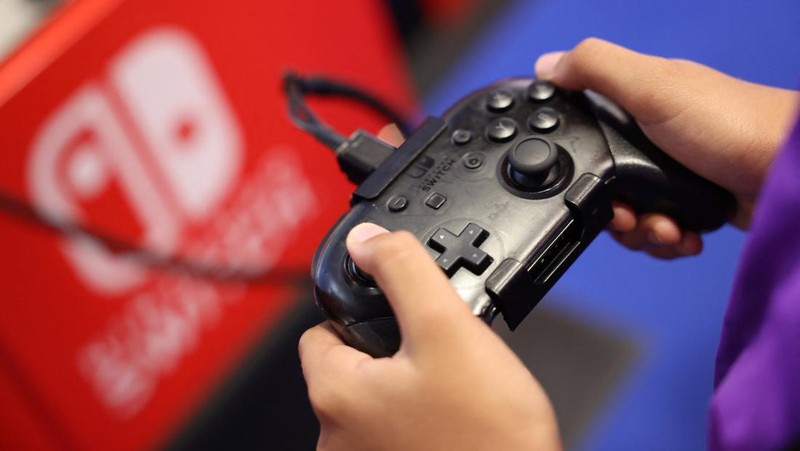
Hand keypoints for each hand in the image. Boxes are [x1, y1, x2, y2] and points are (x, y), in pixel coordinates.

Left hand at [299, 223, 561, 450]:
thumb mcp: (448, 328)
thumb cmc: (488, 438)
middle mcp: (336, 437)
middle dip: (396, 350)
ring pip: (381, 399)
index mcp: (334, 394)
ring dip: (412, 386)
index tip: (401, 314)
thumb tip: (366, 239)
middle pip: (354, 364)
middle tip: (442, 354)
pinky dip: (424, 419)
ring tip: (457, 391)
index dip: (365, 309)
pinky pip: (400, 431)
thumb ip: (403, 271)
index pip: (322, 328)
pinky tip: (459, 420)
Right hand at [535, 38, 798, 257]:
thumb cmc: (733, 124)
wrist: (787, 175)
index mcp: (637, 107)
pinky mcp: (691, 206)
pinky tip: (683, 235)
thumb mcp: (654, 86)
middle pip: (603, 188)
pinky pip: (659, 234)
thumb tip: (546, 65)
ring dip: (642, 232)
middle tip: (631, 215)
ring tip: (666, 227)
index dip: (577, 164)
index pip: (584, 137)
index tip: (589, 183)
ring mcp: (672, 176)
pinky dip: (667, 241)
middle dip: (613, 212)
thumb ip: (597, 70)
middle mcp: (651, 141)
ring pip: (629, 217)